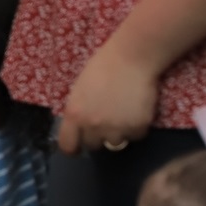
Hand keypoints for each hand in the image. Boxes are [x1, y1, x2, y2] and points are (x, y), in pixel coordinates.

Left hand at [57, 38, 160, 153]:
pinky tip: (136, 109)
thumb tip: (81, 128)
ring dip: (118, 132)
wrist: (131, 58)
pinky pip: (135, 135)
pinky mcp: (138, 128)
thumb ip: (79, 111)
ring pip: (115, 143)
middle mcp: (93, 126)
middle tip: (105, 120)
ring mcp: (117, 129)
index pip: (67, 145)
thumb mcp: (79, 90)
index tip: (78, 145)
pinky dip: (136, 126)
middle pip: (93, 146)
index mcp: (74, 114)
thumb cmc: (102, 67)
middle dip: (97, 136)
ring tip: (122, 112)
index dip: (73, 147)